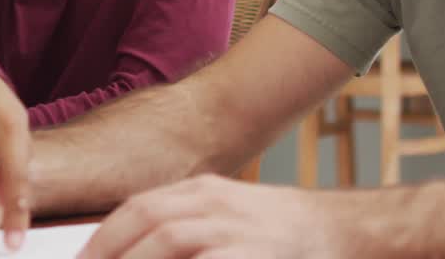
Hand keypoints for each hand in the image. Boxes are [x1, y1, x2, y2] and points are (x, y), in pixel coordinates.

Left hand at [78, 175, 354, 258]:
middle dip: (110, 252)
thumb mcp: (225, 216)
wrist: (340, 232)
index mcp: (203, 191)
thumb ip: (183, 228)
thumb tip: (132, 249)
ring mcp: (237, 230)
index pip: (139, 208)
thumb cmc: (275, 235)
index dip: (104, 237)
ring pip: (170, 239)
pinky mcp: (252, 255)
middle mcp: (216, 204)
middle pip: (148, 222)